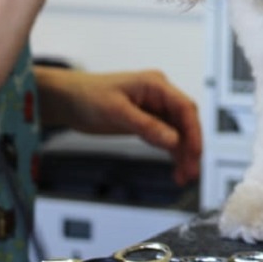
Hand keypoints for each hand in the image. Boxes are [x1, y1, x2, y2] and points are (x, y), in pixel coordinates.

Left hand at [36, 67, 202, 185]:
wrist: (66, 99)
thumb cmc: (87, 96)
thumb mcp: (117, 112)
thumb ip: (147, 126)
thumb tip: (173, 140)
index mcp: (156, 85)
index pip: (185, 107)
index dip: (194, 131)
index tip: (195, 152)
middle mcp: (159, 95)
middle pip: (185, 122)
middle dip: (190, 147)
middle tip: (191, 171)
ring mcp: (154, 108)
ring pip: (177, 132)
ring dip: (182, 154)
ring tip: (183, 176)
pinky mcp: (146, 121)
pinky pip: (165, 137)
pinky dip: (170, 153)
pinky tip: (174, 168)